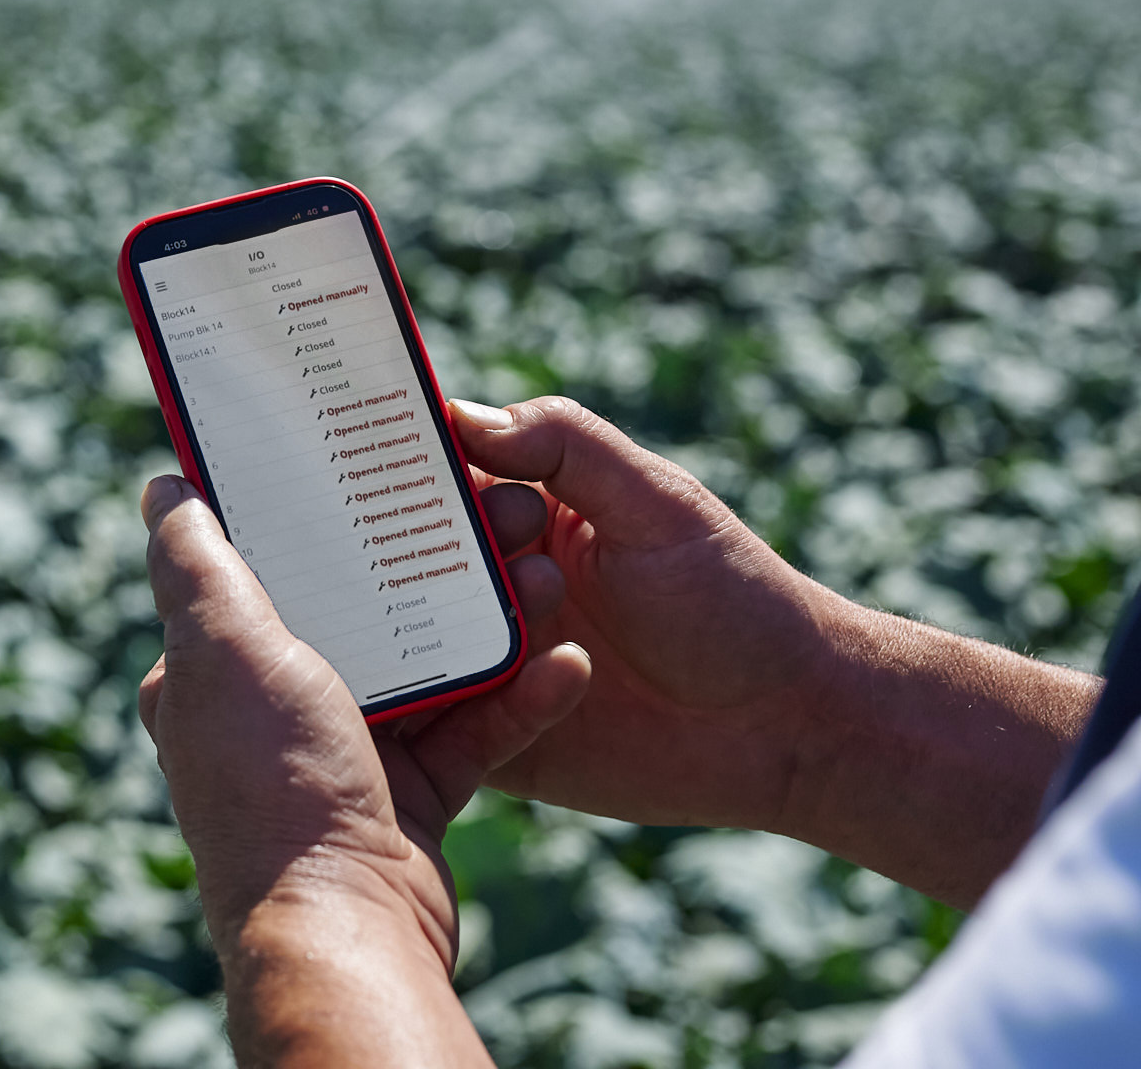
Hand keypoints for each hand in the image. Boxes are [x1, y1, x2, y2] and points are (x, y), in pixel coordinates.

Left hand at [137, 474, 588, 1065]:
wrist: (350, 924)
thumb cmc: (276, 780)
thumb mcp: (223, 648)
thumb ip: (196, 565)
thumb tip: (166, 489)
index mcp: (209, 673)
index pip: (254, 568)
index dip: (304, 511)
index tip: (363, 457)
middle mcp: (269, 712)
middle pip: (353, 608)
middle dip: (421, 559)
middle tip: (487, 508)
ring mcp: (343, 754)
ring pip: (425, 663)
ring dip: (487, 621)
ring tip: (545, 570)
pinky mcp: (410, 795)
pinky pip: (472, 732)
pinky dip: (519, 701)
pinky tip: (570, 664)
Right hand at [447, 396, 1099, 906]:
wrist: (787, 728)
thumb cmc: (733, 598)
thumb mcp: (656, 501)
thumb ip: (566, 446)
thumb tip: (461, 416)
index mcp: (523, 511)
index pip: (440, 473)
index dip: (402, 458)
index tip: (368, 444)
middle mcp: (489, 583)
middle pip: (405, 555)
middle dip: (410, 541)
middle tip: (471, 535)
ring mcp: (484, 660)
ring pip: (409, 635)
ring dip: (435, 619)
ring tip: (533, 602)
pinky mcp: (491, 737)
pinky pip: (441, 719)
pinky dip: (443, 699)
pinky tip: (496, 678)